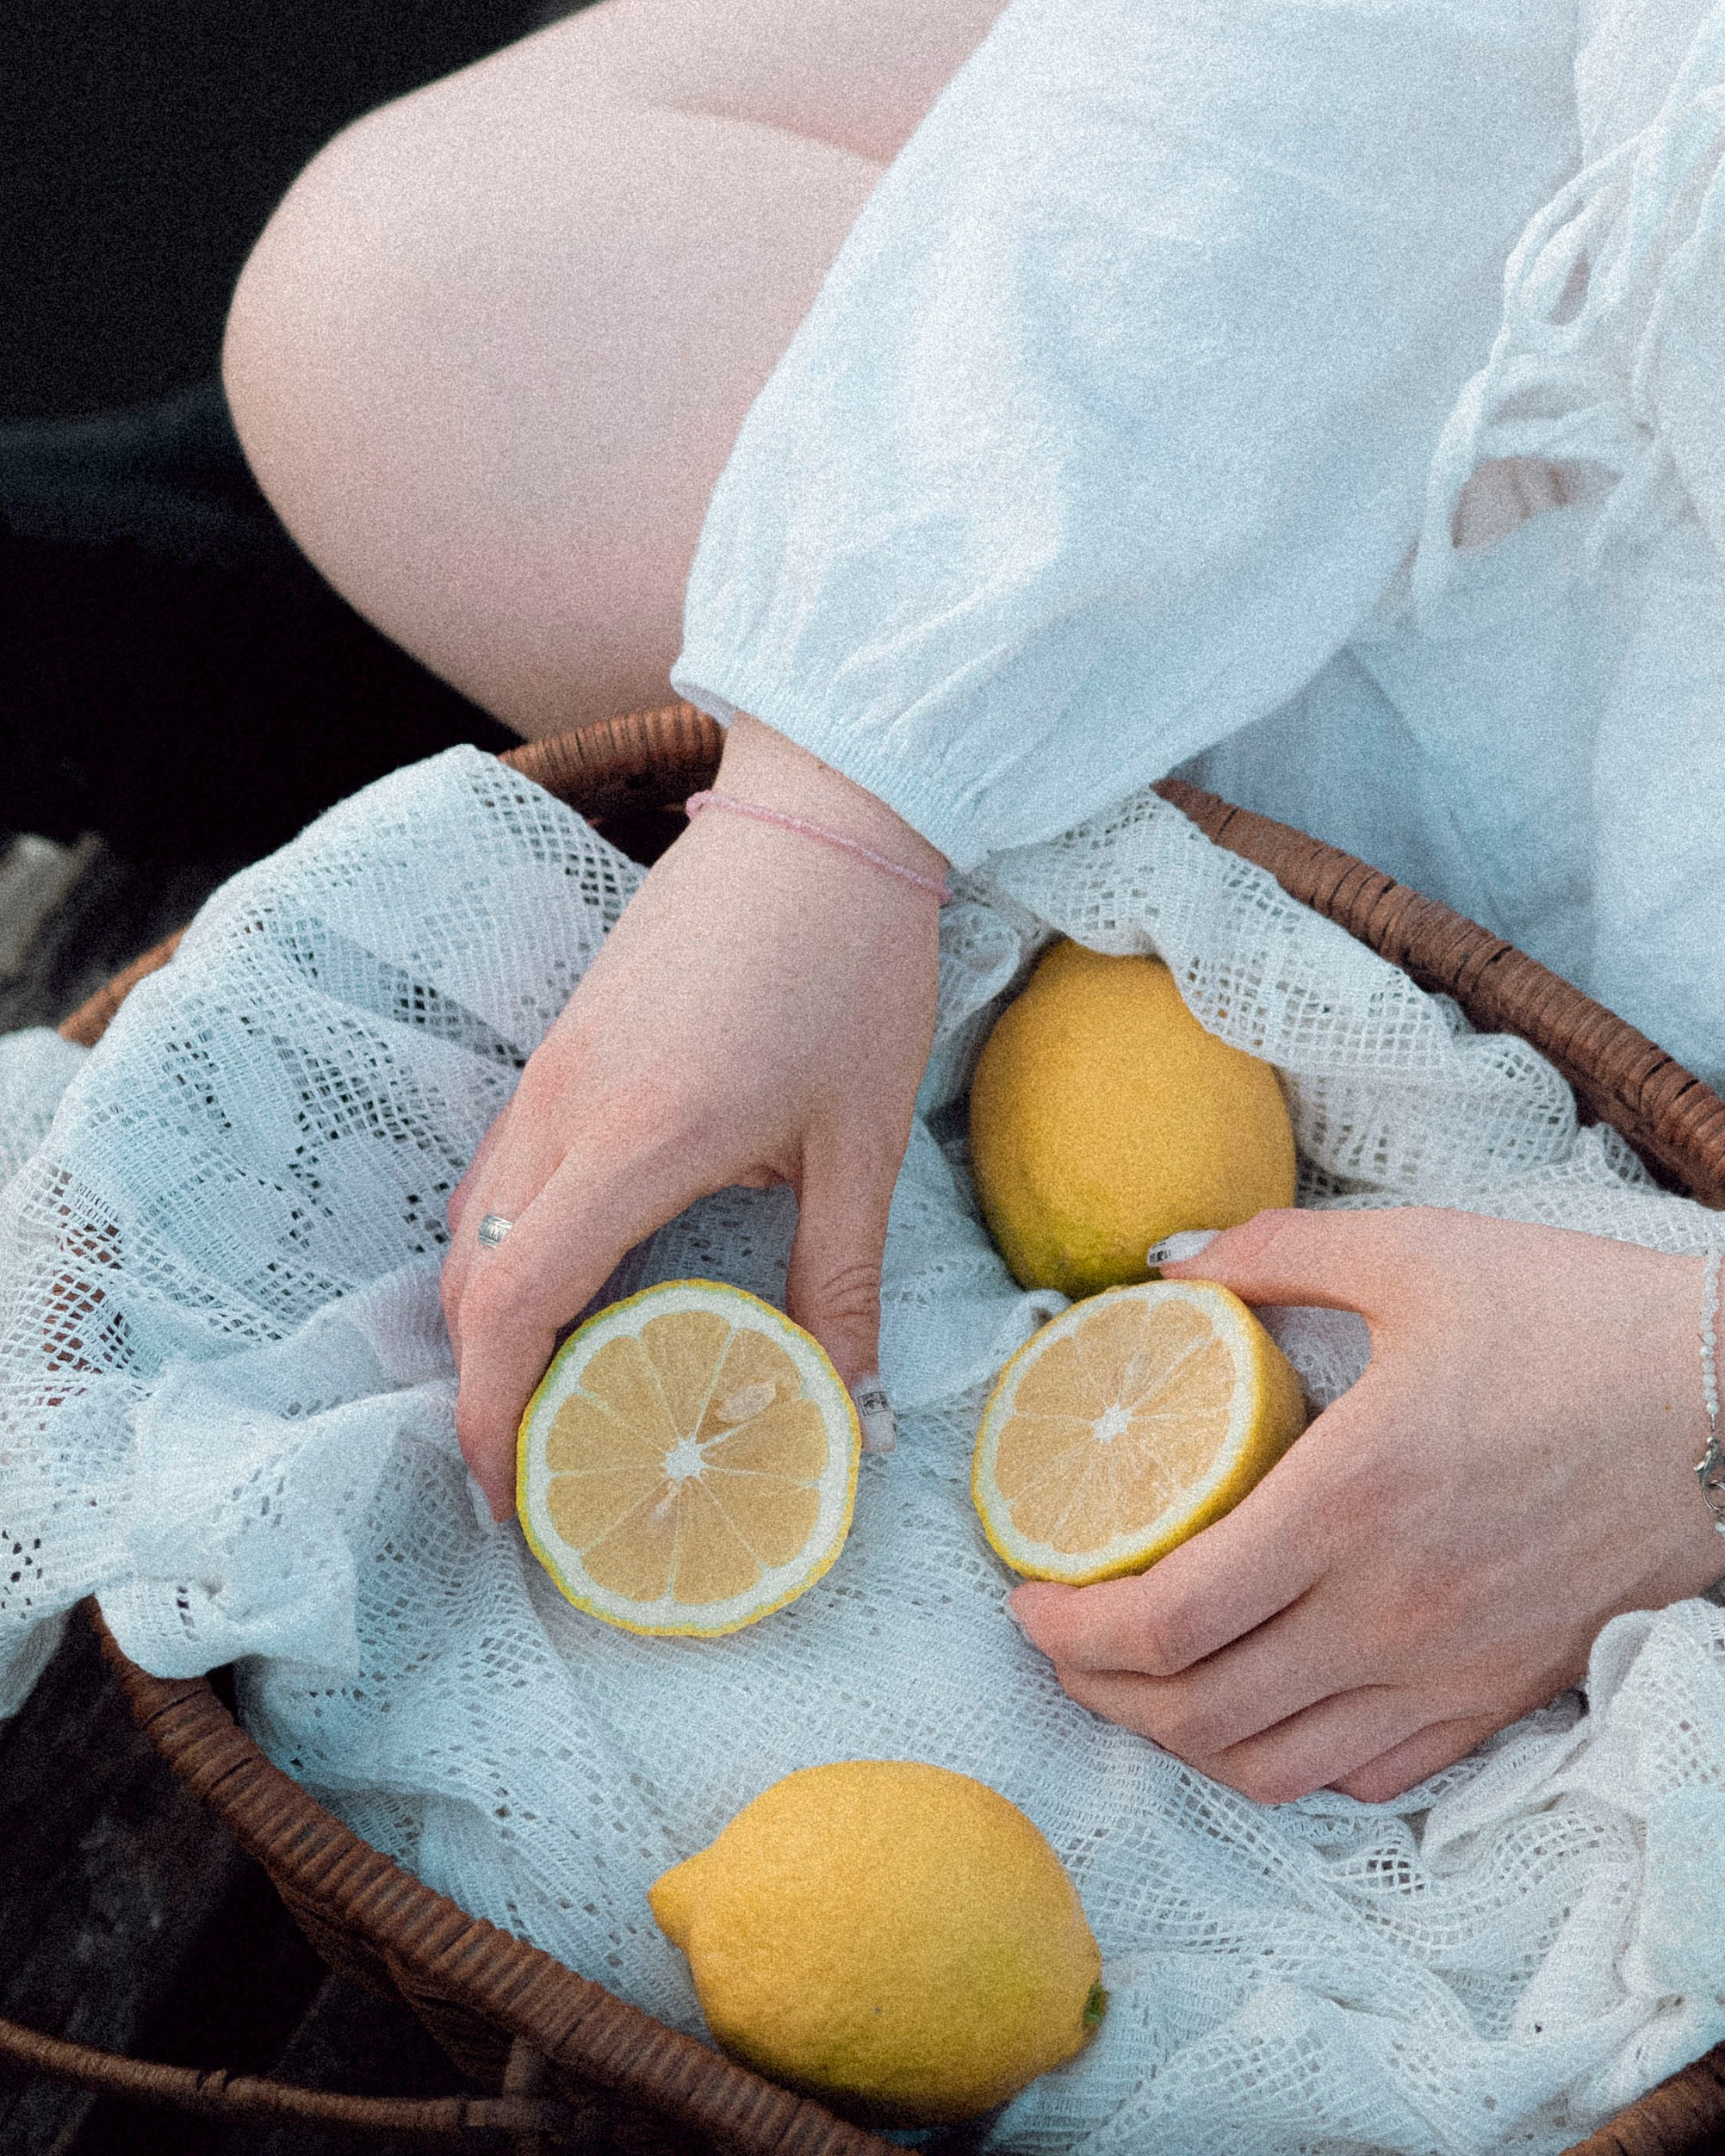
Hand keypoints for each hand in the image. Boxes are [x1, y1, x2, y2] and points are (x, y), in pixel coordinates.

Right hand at [442, 715, 945, 1515]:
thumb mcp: (859, 1143)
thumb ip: (840, 1282)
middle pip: (469, 1280)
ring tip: (549, 1396)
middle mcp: (563, 1107)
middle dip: (481, 1391)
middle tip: (539, 1473)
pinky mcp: (564, 1042)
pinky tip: (568, 1280)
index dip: (493, 1419)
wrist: (825, 811)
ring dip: (488, 1322)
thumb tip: (852, 1409)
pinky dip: (506, 1250)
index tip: (516, 1501)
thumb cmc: (852, 969)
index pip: (514, 1307)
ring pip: (473, 1225)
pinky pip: (499, 1170)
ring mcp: (552, 1068)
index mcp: (635, 1139)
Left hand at [1011, 1208, 1724, 1803]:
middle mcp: (1388, 1615)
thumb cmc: (1577, 1323)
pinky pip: (1365, 1777)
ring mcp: (1447, 1675)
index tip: (1024, 1596)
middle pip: (1195, 1712)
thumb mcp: (1418, 1253)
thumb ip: (1277, 1253)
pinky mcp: (1498, 1700)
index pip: (1170, 1617)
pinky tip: (1259, 1703)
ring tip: (1133, 1683)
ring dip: (1174, 1740)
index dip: (1071, 1628)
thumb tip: (1171, 1263)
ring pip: (1270, 1767)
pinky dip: (1286, 1761)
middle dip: (1095, 1692)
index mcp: (1349, 1504)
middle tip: (1054, 1641)